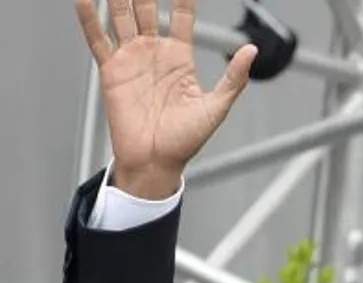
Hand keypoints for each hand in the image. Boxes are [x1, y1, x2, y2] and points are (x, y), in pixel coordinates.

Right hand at [74, 0, 255, 198]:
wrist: (157, 161)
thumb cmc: (186, 140)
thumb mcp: (217, 107)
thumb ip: (234, 78)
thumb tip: (252, 51)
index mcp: (179, 59)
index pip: (181, 18)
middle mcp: (153, 54)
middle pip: (146, 9)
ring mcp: (131, 59)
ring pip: (122, 16)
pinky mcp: (111, 70)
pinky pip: (99, 39)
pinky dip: (91, 18)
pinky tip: (86, 0)